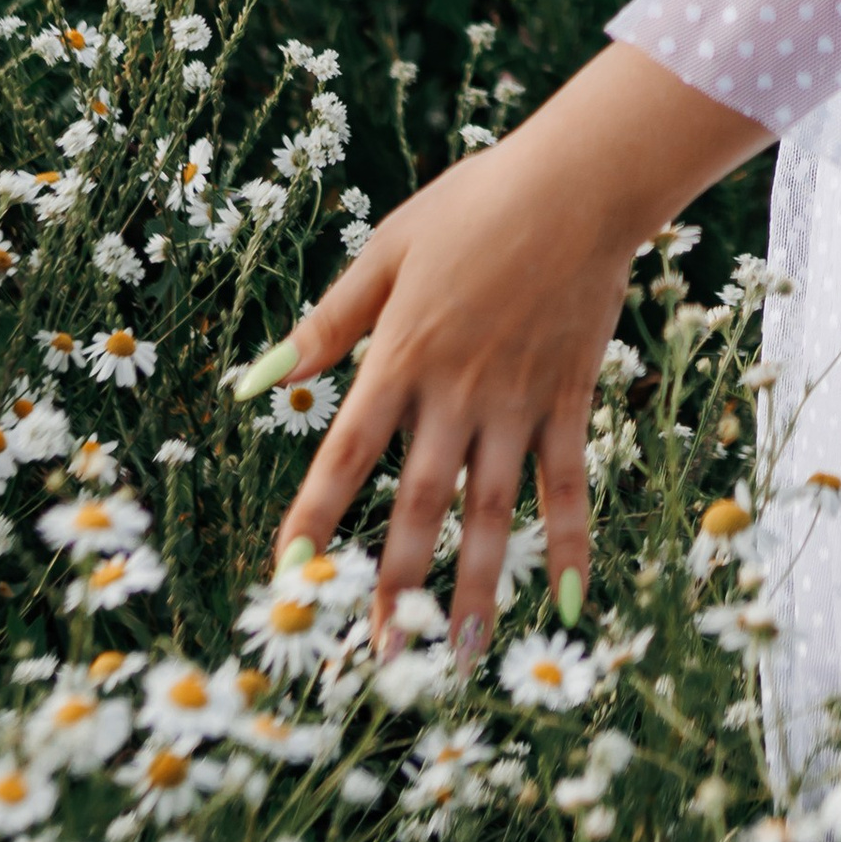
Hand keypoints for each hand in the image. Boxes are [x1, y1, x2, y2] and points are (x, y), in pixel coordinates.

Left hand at [239, 42, 764, 655]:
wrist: (579, 183)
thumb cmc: (476, 204)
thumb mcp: (389, 249)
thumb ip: (331, 320)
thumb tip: (261, 377)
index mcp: (402, 354)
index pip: (346, 450)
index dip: (316, 514)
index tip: (291, 573)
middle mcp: (456, 391)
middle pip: (418, 503)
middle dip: (397, 583)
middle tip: (382, 654)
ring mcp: (518, 402)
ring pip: (494, 510)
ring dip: (479, 587)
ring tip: (466, 658)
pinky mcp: (569, 399)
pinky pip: (568, 482)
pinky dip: (571, 543)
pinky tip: (572, 603)